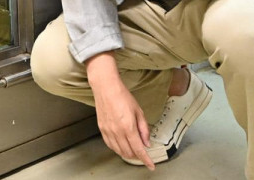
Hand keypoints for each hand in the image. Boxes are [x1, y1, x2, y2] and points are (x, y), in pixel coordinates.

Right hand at [87, 53, 154, 169]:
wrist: (106, 88)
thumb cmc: (123, 96)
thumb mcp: (139, 111)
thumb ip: (144, 129)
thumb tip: (147, 142)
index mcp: (128, 127)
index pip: (139, 150)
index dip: (146, 160)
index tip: (151, 165)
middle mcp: (117, 132)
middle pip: (129, 152)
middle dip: (138, 156)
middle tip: (143, 154)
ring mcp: (108, 131)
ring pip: (119, 151)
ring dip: (128, 154)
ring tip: (134, 150)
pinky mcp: (102, 130)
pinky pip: (110, 145)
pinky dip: (117, 149)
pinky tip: (122, 146)